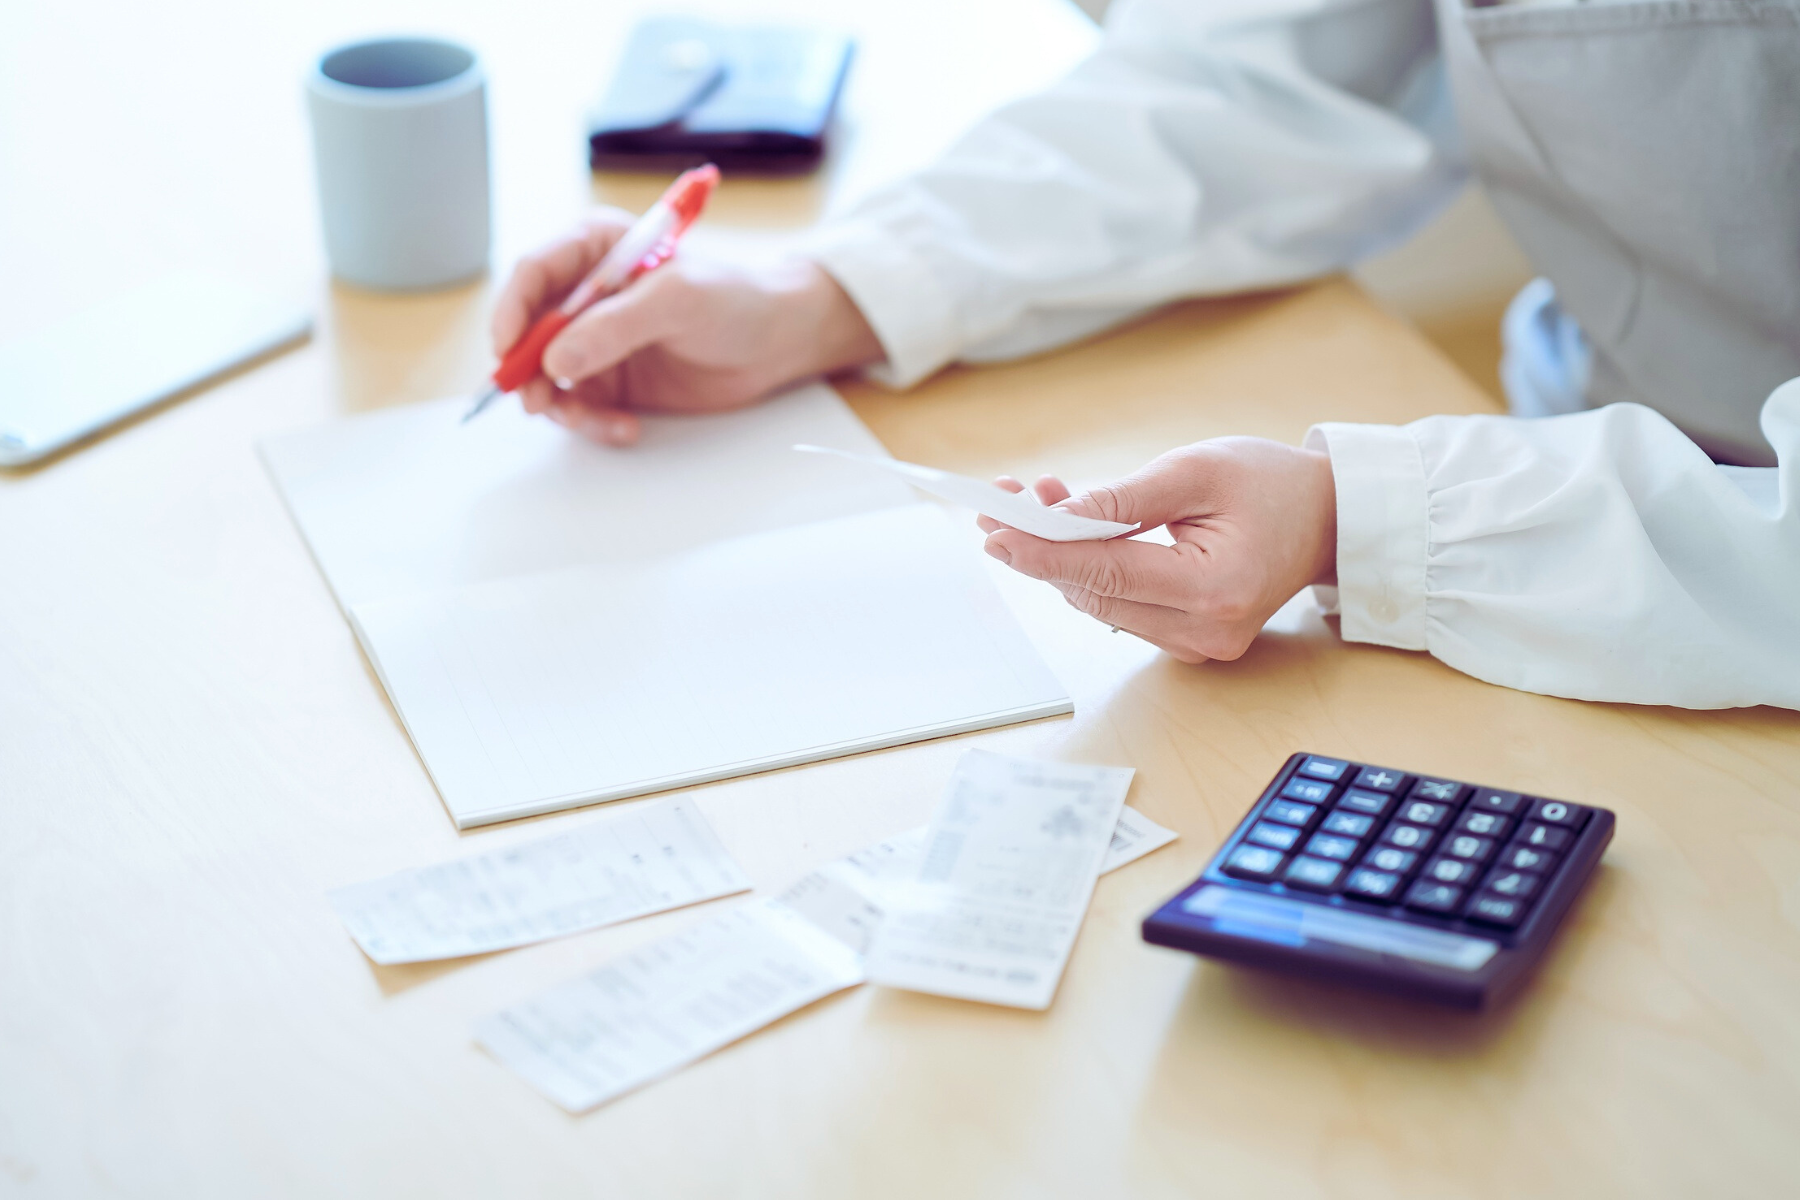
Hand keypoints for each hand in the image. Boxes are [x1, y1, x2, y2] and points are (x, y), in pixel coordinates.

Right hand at [491, 209, 882, 444]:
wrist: (779, 339)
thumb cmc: (737, 297)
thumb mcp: (677, 301)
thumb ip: (616, 327)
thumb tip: (557, 358)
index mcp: (596, 248)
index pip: (534, 273)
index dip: (513, 311)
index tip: (509, 350)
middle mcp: (587, 294)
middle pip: (529, 330)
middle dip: (528, 370)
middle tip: (540, 401)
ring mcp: (597, 340)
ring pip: (548, 376)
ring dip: (561, 405)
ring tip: (593, 420)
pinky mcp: (613, 380)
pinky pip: (581, 406)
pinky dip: (593, 423)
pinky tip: (626, 426)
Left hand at [979, 438, 1337, 661]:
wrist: (1326, 519)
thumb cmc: (1271, 485)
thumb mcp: (1198, 471)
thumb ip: (1124, 499)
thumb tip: (1054, 518)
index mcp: (1215, 590)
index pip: (1107, 574)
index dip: (1043, 553)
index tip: (994, 531)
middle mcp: (1204, 632)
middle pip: (1095, 592)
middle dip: (1042, 548)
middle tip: (1004, 501)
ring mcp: (1196, 645)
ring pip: (1100, 601)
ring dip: (1062, 555)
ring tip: (1039, 502)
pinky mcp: (1187, 640)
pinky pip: (1121, 604)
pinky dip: (1092, 568)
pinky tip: (1073, 528)